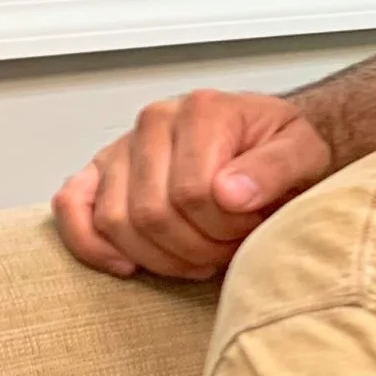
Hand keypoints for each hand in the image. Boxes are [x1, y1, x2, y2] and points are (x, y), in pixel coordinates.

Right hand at [51, 89, 333, 279]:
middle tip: (229, 247)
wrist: (267, 140)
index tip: (251, 229)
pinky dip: (92, 244)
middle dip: (197, 247)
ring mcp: (122, 146)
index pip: (194, 193)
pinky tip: (130, 265)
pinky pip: (72, 207)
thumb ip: (276, 168)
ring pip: (116, 221)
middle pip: (153, 213)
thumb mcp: (303, 152)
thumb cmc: (280, 148)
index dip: (225, 227)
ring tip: (201, 254)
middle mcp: (155, 121)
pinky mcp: (99, 172)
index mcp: (203, 110)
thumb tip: (230, 194)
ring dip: (161, 256)